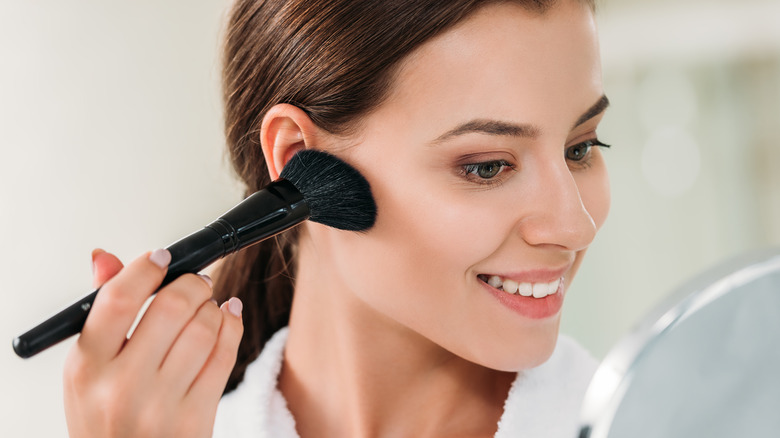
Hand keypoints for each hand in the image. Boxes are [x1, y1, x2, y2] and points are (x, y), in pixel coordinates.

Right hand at [63, 248, 243, 437]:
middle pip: (170, 308)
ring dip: (213, 307)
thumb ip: (103, 314)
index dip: (144, 269)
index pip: (116, 300)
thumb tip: (106, 259)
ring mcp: (160, 405)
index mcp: (86, 368)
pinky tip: (228, 319)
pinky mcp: (195, 419)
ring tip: (208, 308)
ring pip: (204, 328)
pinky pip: (224, 356)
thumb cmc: (108, 423)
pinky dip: (232, 326)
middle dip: (191, 284)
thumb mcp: (89, 373)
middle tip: (196, 282)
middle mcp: (121, 387)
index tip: (161, 257)